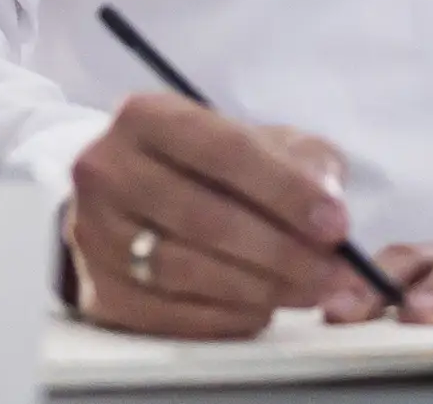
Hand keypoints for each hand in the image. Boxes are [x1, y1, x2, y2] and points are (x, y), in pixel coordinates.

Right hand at [67, 92, 369, 337]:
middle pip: (204, 217)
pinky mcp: (100, 291)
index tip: (337, 224)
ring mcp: (95, 233)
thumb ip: (302, 159)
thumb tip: (329, 200)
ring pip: (186, 270)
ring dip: (260, 288)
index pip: (225, 151)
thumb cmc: (207, 167)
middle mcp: (107, 170)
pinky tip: (264, 310)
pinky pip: (170, 313)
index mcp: (148, 116)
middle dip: (281, 250)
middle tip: (333, 273)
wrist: (132, 201)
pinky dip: (227, 317)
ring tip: (309, 291)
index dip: (286, 191)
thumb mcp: (258, 141)